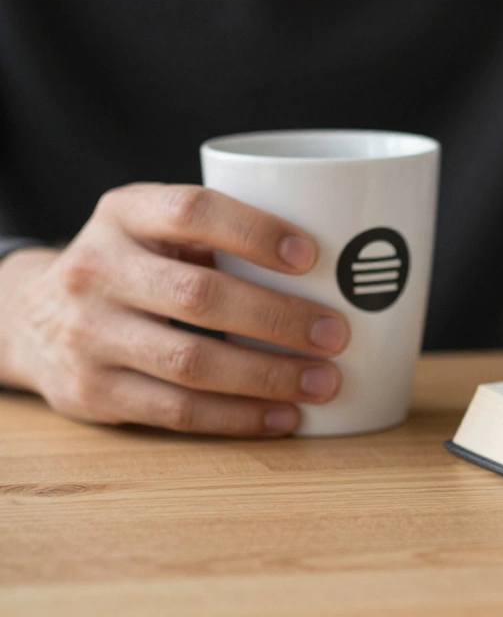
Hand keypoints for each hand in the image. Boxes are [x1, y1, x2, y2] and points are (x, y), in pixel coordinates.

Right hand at [0, 184, 349, 436]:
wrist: (33, 316)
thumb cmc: (135, 265)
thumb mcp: (159, 231)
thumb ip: (224, 235)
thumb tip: (344, 264)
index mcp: (124, 213)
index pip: (192, 210)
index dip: (255, 231)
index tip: (313, 255)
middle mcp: (97, 269)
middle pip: (199, 295)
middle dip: (278, 318)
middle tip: (337, 334)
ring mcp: (90, 334)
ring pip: (191, 362)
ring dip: (268, 377)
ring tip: (325, 382)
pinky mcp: (93, 392)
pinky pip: (177, 411)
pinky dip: (240, 417)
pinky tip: (286, 417)